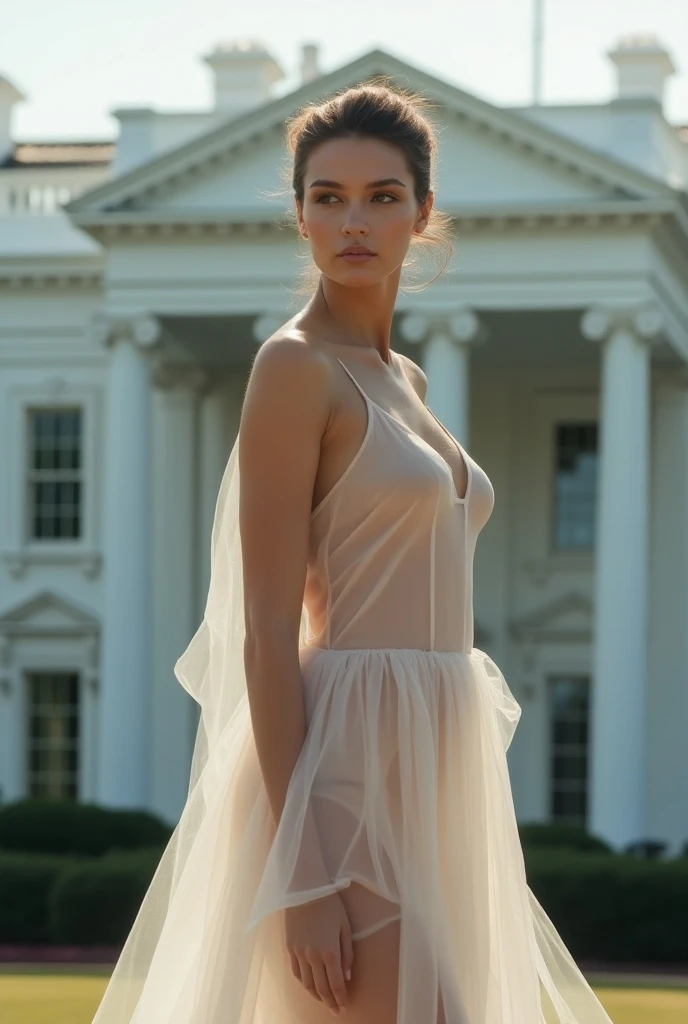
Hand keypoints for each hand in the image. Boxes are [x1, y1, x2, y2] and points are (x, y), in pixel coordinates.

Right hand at [284, 890, 353, 1014]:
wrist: (305, 887)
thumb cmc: (330, 904)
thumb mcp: (345, 926)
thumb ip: (347, 954)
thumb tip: (347, 977)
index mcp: (329, 951)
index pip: (336, 984)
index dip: (341, 999)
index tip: (344, 1008)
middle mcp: (312, 956)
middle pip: (321, 988)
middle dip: (329, 1002)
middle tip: (336, 1011)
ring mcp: (299, 952)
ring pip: (306, 983)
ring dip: (316, 995)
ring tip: (324, 1000)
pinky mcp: (289, 947)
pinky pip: (296, 972)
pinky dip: (303, 982)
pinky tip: (309, 985)